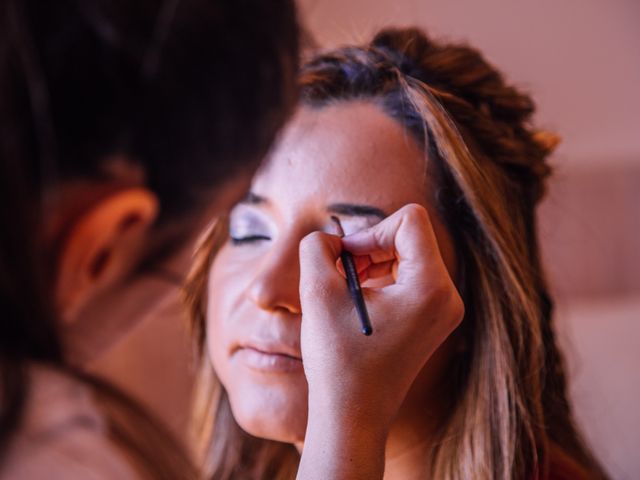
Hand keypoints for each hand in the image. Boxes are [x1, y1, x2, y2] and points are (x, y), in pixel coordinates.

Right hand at [296, 203, 463, 478]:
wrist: (352, 415)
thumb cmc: (337, 359)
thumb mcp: (317, 292)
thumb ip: (317, 246)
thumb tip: (332, 239)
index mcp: (431, 287)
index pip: (409, 220)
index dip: (370, 230)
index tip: (346, 260)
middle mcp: (448, 296)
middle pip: (410, 235)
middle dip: (370, 246)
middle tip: (340, 272)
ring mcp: (443, 310)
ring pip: (408, 254)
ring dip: (373, 261)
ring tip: (346, 287)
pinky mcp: (432, 320)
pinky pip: (410, 276)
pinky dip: (381, 277)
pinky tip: (357, 299)